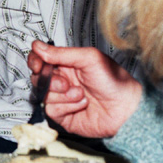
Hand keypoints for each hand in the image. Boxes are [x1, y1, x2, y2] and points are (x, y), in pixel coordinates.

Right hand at [28, 40, 142, 138]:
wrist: (127, 109)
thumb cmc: (114, 80)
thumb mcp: (88, 58)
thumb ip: (61, 53)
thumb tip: (37, 46)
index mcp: (67, 64)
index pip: (41, 60)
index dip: (35, 61)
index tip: (37, 64)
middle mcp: (63, 81)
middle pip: (38, 78)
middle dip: (49, 80)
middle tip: (65, 82)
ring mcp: (62, 99)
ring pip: (44, 94)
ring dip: (62, 94)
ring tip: (81, 94)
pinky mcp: (64, 116)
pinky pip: (52, 110)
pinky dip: (66, 106)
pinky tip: (82, 104)